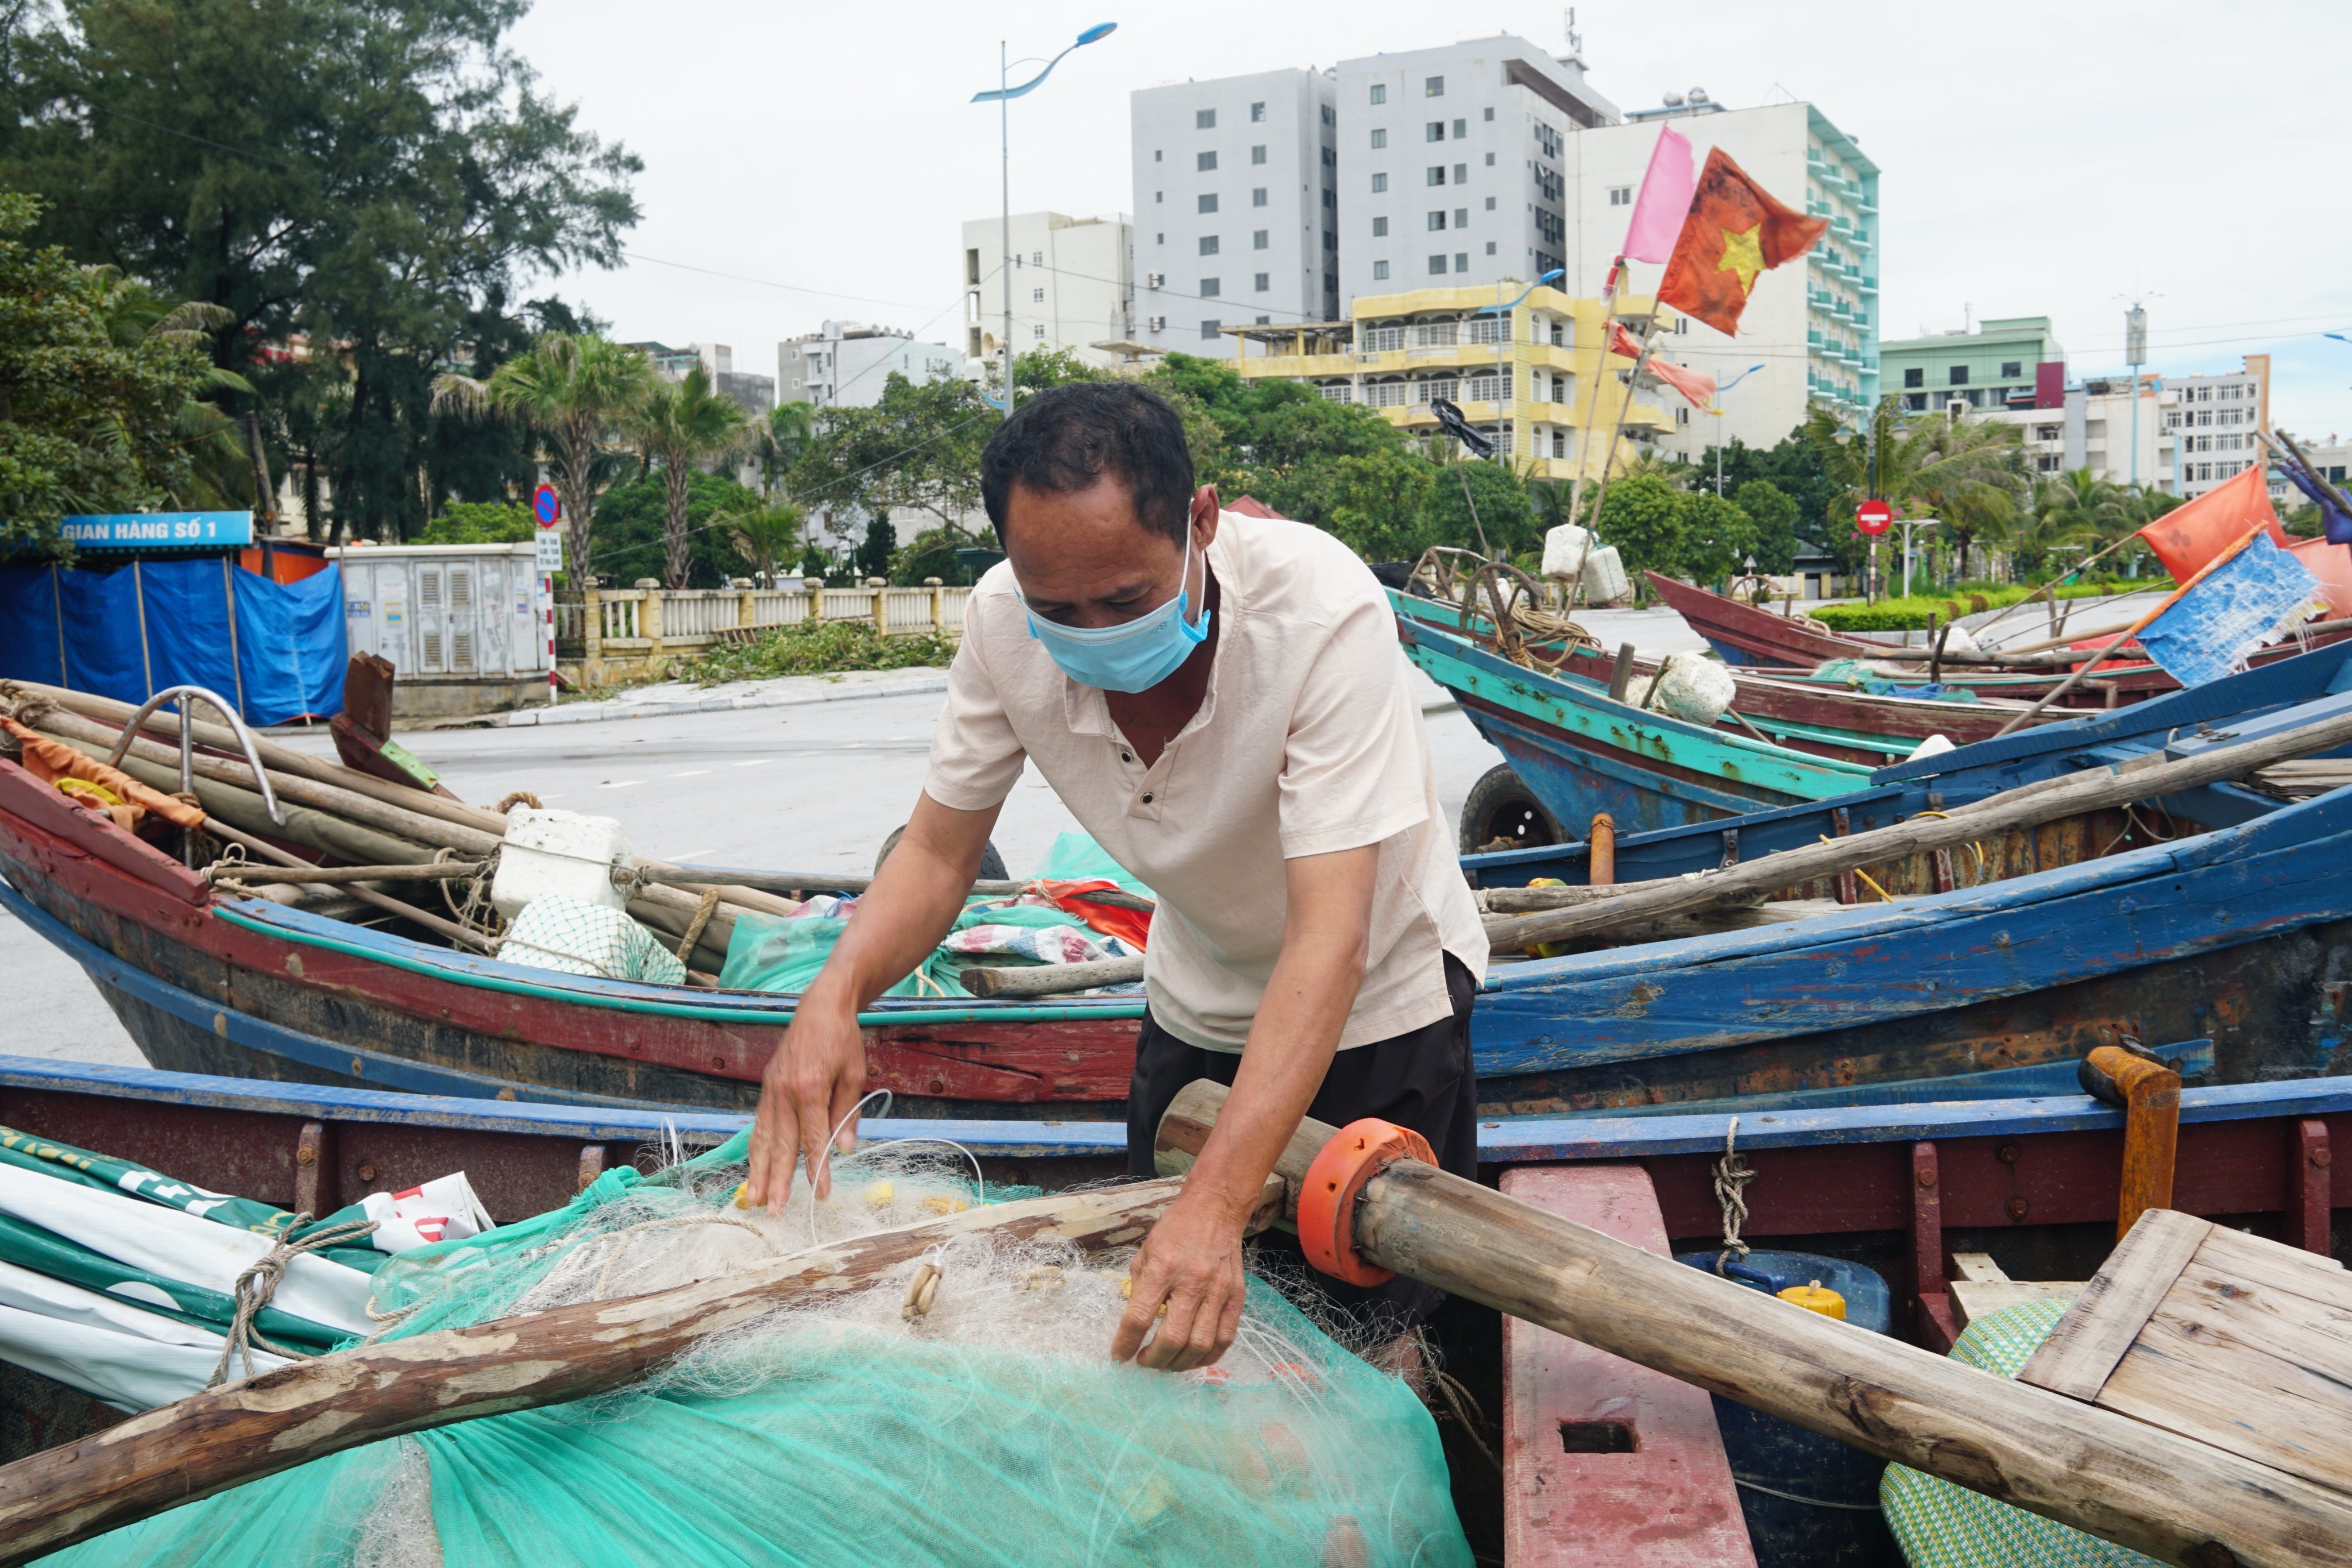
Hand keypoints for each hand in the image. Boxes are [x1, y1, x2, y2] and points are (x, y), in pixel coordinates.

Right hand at [745, 984, 866, 1209]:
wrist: (820, 1006)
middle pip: (781, 1145)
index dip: (817, 1169)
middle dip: (777, 1181)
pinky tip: (754, 1167)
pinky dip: (755, 1148)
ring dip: (758, 1171)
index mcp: (810, 1088)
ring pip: (763, 1137)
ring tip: (754, 1199)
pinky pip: (760, 1123)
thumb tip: (844, 1148)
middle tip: (775, 1211)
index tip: (821, 1194)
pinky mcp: (766, 1086)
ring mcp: (771, 1089)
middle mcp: (785, 1091)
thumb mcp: (854, 1073)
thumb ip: (846, 1112)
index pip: (813, 1139)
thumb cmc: (842, 1039)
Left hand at [1110, 1184, 1246, 1371]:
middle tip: (1144, 1362)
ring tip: (1166, 1363)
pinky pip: (1225, 1338)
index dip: (1125, 1344)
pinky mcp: (1236, 1297)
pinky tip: (1193, 1357)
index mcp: (1162, 1268)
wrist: (1215, 1209)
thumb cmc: (1175, 1230)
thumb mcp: (1146, 1252)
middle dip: (1153, 1360)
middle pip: (1172, 1338)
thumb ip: (1139, 1287)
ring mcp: (1218, 1291)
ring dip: (1179, 1363)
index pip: (1139, 1317)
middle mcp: (1192, 1282)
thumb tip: (1133, 1324)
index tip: (1118, 1356)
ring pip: (1200, 1345)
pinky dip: (1207, 1356)